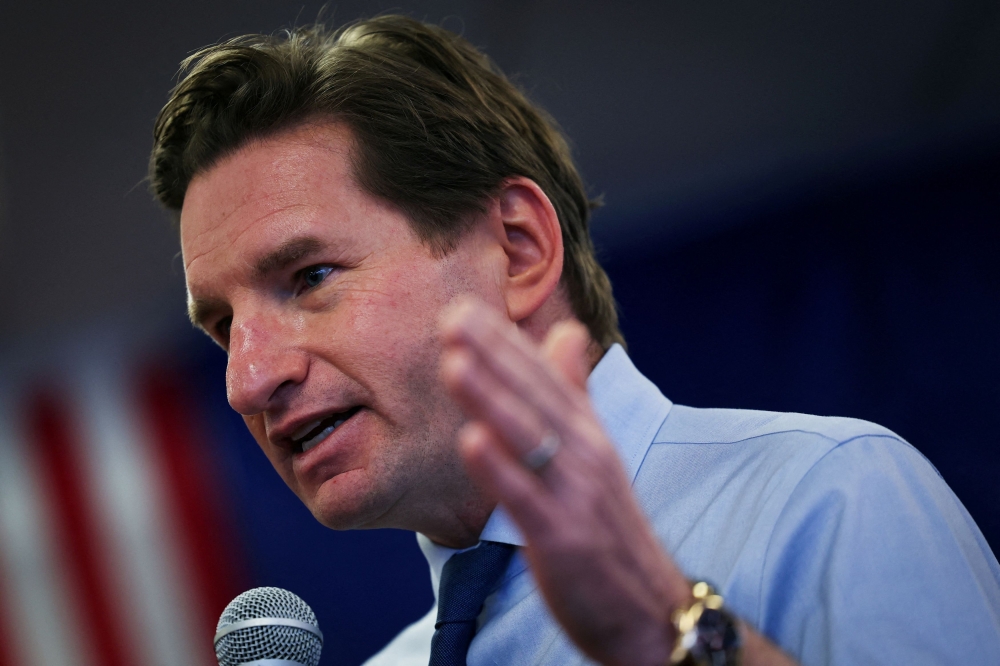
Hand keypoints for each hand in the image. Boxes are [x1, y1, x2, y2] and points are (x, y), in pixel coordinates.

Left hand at [440, 299, 691, 665]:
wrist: (651, 609)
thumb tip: (566, 332)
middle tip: (453, 315)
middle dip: (494, 355)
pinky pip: (527, 498)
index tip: (464, 308)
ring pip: (529, 436)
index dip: (504, 343)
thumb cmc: (609, 526)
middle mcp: (584, 454)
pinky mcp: (564, 537)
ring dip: (492, 397)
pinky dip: (500, 469)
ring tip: (454, 362)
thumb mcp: (596, 453)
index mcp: (587, 433)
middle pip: (534, 396)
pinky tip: (471, 441)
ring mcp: (575, 494)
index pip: (543, 378)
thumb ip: (575, 394)